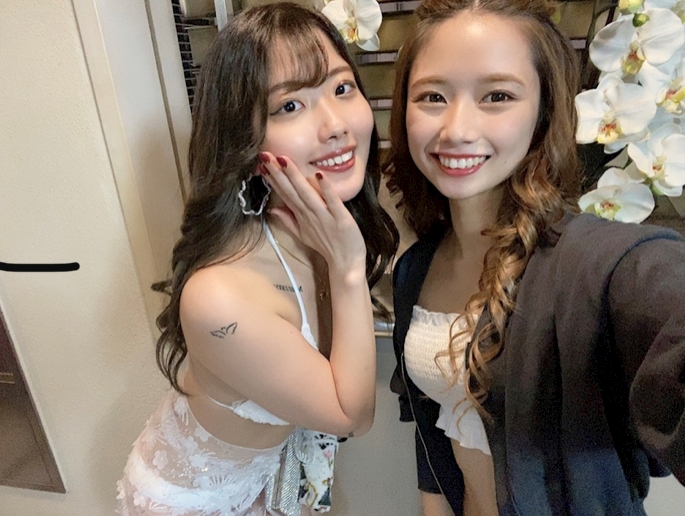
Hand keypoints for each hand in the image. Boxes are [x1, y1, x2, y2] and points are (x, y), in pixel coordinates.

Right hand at [259, 153, 365, 274]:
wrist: (345, 264)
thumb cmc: (326, 246)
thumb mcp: (303, 234)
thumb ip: (288, 220)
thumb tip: (272, 209)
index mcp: (301, 215)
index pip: (284, 193)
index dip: (273, 178)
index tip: (261, 163)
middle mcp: (310, 214)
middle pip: (292, 191)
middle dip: (278, 173)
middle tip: (265, 155)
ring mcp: (324, 216)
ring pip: (307, 194)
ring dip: (296, 177)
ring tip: (284, 161)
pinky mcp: (341, 218)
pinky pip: (332, 202)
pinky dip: (326, 189)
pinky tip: (319, 175)